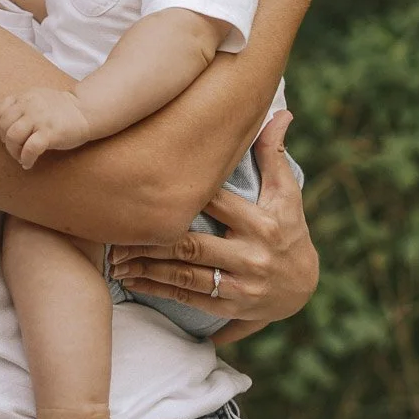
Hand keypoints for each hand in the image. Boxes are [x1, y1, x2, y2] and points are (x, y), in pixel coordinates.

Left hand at [0, 87, 92, 168]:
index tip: (6, 137)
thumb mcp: (35, 99)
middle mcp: (30, 105)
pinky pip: (30, 148)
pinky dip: (26, 159)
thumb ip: (15, 105)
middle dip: (5, 142)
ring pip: (13, 137)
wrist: (86, 111)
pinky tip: (29, 163)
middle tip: (15, 150)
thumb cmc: (59, 109)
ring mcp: (40, 118)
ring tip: (21, 157)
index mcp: (25, 97)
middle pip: (4, 126)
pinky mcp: (51, 132)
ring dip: (13, 151)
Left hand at [107, 111, 317, 322]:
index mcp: (262, 223)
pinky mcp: (229, 306)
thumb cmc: (288, 230)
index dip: (182, 194)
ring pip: (185, 275)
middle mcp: (251, 256)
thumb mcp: (287, 194)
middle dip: (151, 241)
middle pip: (192, 245)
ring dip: (147, 268)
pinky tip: (132, 280)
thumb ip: (274, 154)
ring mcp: (240, 285)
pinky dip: (157, 290)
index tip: (146, 185)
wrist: (304, 288)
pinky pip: (188, 298)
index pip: (216, 204)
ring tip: (114, 259)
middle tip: (115, 233)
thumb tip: (281, 112)